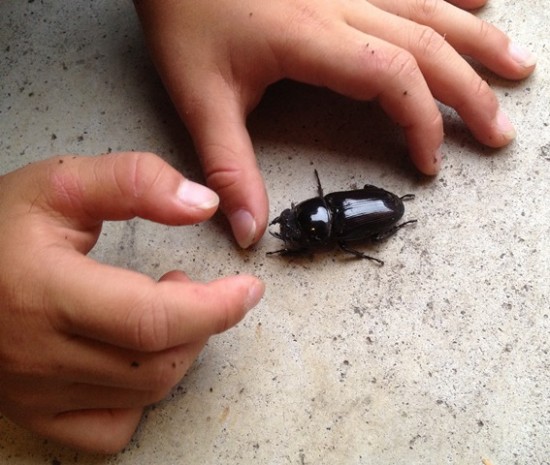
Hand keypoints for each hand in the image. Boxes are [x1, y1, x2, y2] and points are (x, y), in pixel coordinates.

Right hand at [0, 152, 263, 452]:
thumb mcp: (62, 184)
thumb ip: (135, 182)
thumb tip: (202, 203)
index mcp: (43, 292)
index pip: (152, 319)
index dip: (215, 307)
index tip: (249, 290)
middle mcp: (37, 355)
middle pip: (157, 361)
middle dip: (202, 323)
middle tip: (194, 287)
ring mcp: (36, 393)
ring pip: (144, 392)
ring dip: (180, 349)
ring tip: (166, 307)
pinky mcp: (37, 412)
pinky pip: (111, 429)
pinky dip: (144, 396)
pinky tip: (139, 357)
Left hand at [134, 0, 535, 247]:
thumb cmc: (181, 14)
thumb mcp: (198, 96)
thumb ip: (228, 165)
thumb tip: (250, 230)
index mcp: (310, 36)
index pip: (391, 77)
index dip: (422, 122)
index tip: (430, 162)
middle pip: (427, 44)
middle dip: (470, 91)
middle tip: (501, 130)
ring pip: (430, 5)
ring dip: (477, 39)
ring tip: (516, 65)